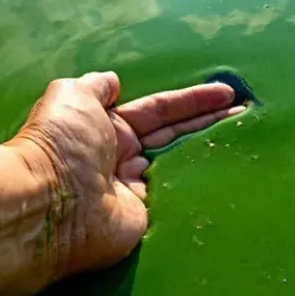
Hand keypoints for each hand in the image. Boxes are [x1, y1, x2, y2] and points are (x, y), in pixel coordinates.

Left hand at [6, 72, 243, 280]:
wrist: (49, 205)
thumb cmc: (60, 143)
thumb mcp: (72, 96)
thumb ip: (95, 86)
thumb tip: (111, 80)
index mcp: (107, 126)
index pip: (160, 109)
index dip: (193, 100)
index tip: (225, 92)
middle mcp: (122, 155)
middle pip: (176, 134)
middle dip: (209, 121)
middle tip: (245, 111)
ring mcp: (135, 188)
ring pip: (179, 163)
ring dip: (209, 149)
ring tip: (244, 135)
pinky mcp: (143, 215)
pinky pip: (176, 195)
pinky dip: (198, 185)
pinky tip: (225, 172)